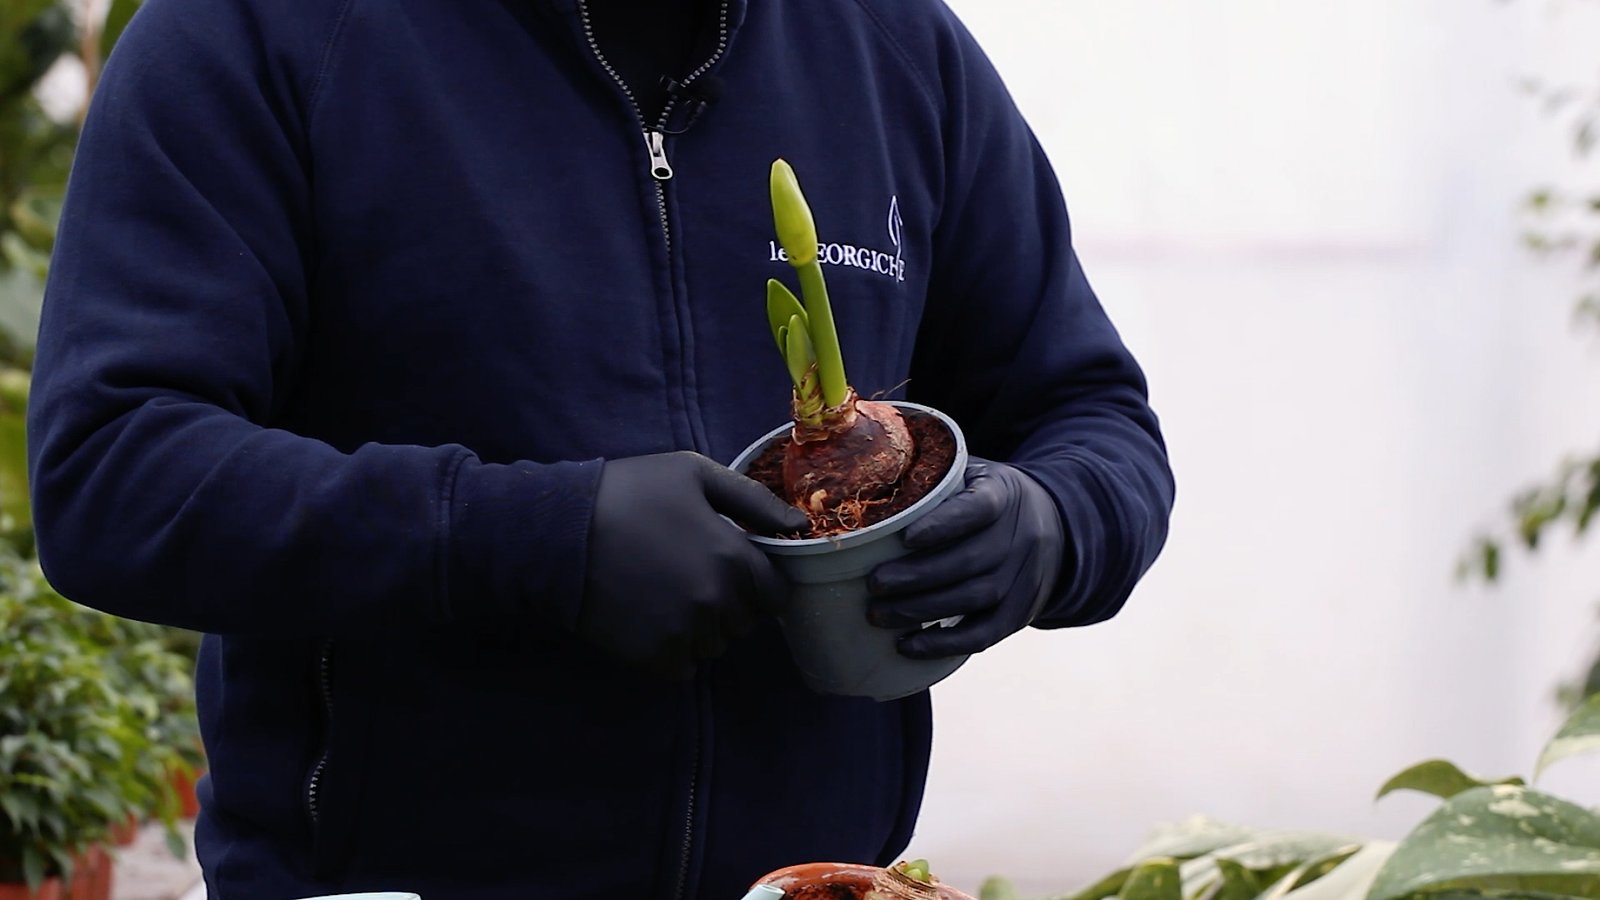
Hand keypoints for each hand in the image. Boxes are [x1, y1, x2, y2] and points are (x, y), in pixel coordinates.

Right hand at [580, 451, 808, 677]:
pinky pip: (684, 667)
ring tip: (668, 596)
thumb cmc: (629, 492)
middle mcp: (717, 603)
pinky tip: (651, 619)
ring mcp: (685, 634)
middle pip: (746, 622)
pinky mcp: (653, 656)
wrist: (558, 532)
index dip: (758, 583)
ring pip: (715, 646)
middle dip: (730, 604)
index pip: (775, 595)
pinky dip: (675, 650)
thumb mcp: (694, 473)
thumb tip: (799, 526)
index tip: (734, 571)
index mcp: (734, 559)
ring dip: (702, 628)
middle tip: (691, 577)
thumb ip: (753, 500)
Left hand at [867, 459, 1064, 658]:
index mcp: (1002, 495)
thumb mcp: (972, 474)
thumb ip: (933, 477)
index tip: (905, 538)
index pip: (978, 508)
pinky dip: (944, 644)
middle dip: (916, 577)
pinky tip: (908, 645)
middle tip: (874, 583)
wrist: (1054, 525)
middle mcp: (1020, 537)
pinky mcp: (1020, 613)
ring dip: (921, 610)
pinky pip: (984, 634)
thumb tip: (869, 481)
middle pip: (969, 561)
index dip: (943, 524)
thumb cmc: (987, 498)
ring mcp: (1024, 578)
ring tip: (878, 613)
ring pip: (973, 599)